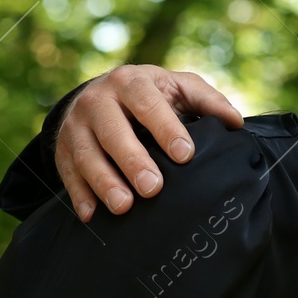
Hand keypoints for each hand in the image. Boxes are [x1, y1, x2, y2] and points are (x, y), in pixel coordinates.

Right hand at [55, 65, 243, 220]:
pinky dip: (79, 195)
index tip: (185, 154)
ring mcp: (76, 125)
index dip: (165, 127)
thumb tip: (236, 123)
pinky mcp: (62, 149)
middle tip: (154, 188)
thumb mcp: (179, 88)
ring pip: (86, 154)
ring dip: (104, 182)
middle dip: (132, 160)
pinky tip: (92, 216)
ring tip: (124, 206)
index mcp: (131, 81)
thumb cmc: (153, 96)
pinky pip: (67, 173)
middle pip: (112, 130)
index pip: (147, 102)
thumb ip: (208, 101)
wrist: (100, 95)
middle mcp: (98, 100)